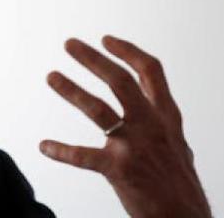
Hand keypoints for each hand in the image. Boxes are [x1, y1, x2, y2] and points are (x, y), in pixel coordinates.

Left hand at [39, 35, 211, 217]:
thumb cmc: (179, 184)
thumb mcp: (178, 144)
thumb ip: (163, 124)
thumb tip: (157, 110)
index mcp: (166, 117)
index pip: (150, 71)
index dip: (128, 51)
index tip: (106, 39)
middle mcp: (151, 125)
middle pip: (120, 80)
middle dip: (93, 59)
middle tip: (70, 44)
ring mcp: (134, 146)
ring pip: (98, 109)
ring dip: (71, 90)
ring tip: (51, 76)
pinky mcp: (118, 169)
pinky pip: (82, 156)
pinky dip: (60, 150)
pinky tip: (44, 146)